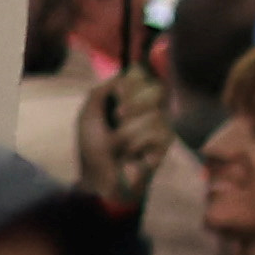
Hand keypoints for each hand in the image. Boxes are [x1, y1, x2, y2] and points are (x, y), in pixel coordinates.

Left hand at [86, 63, 173, 206]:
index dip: (132, 83)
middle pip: (157, 89)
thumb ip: (102, 92)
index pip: (142, 74)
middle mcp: (146, 106)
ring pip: (156, 114)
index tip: (118, 94)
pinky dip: (139, 145)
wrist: (101, 180)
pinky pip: (159, 134)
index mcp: (127, 97)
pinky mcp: (166, 143)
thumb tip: (125, 74)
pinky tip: (134, 155)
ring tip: (121, 146)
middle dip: (134, 105)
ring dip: (131, 132)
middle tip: (117, 118)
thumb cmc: (92, 148)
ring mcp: (159, 124)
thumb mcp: (88, 115)